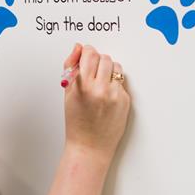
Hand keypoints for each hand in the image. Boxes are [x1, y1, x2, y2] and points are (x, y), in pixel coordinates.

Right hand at [62, 43, 129, 162]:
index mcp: (83, 86)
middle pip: (104, 58)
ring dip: (108, 70)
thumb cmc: (77, 122)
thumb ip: (71, 67)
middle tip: (91, 72)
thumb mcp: (68, 93)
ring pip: (116, 67)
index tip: (85, 55)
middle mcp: (101, 89)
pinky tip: (106, 97)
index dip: (87, 52)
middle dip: (97, 61)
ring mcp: (115, 95)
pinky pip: (121, 83)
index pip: (89, 54)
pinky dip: (114, 85)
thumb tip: (78, 48)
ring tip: (100, 83)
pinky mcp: (125, 101)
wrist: (90, 146)